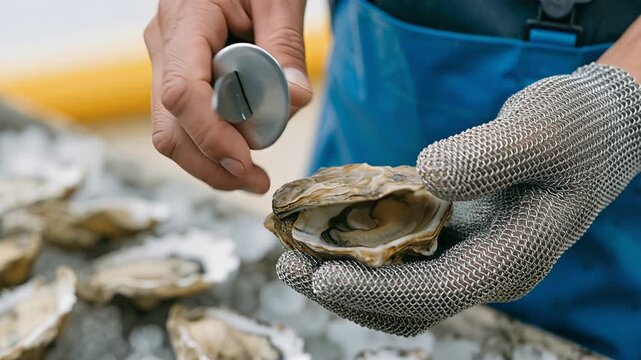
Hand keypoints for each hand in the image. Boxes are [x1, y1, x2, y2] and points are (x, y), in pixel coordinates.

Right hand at [144, 0, 311, 192]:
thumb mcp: (280, 0)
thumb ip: (286, 47)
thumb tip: (295, 99)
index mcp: (186, 20)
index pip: (181, 92)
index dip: (212, 136)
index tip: (246, 163)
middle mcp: (165, 44)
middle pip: (169, 127)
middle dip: (210, 165)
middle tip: (256, 183)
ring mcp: (166, 62)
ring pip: (172, 131)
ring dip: (210, 163)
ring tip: (252, 178)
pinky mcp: (177, 75)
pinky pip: (184, 121)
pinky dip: (211, 145)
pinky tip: (240, 154)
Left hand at [276, 61, 640, 334]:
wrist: (593, 128)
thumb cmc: (577, 128)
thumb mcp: (543, 130)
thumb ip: (490, 156)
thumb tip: (428, 176)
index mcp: (515, 257)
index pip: (439, 292)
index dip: (378, 292)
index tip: (323, 280)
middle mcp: (488, 268)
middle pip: (409, 301)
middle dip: (347, 291)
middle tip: (289, 267)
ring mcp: (470, 253)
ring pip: (399, 283)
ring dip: (346, 273)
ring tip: (295, 251)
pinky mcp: (455, 233)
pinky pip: (402, 252)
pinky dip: (363, 245)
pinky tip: (330, 224)